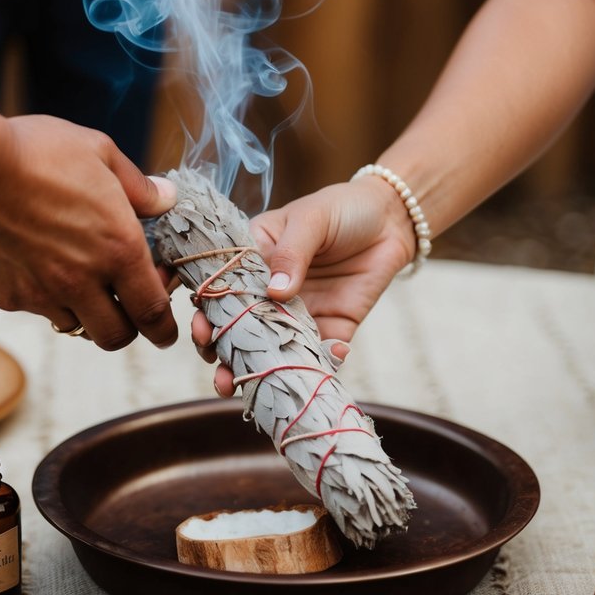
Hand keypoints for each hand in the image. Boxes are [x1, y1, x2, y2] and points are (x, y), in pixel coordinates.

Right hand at [0, 114, 178, 350]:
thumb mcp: (99, 152)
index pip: (153, 311)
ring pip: (77, 327)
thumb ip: (138, 185)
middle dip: (127, 328)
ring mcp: (43, 292)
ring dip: (86, 312)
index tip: (163, 326)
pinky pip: (37, 309)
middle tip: (125, 307)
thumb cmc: (36, 153)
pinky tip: (40, 265)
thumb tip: (166, 199)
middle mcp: (85, 279)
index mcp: (119, 247)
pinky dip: (47, 299)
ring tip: (81, 279)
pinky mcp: (9, 296)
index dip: (163, 327)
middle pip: (117, 337)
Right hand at [190, 179, 415, 394]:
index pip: (223, 286)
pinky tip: (324, 363)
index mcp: (254, 257)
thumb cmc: (341, 207)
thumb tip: (275, 292)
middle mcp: (270, 291)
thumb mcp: (311, 219)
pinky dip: (319, 366)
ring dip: (261, 371)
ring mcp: (299, 313)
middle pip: (241, 326)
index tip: (202, 329)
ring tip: (249, 387)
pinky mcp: (333, 327)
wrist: (391, 218)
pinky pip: (321, 356)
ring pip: (273, 349)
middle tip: (221, 371)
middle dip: (226, 352)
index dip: (209, 309)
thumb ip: (291, 252)